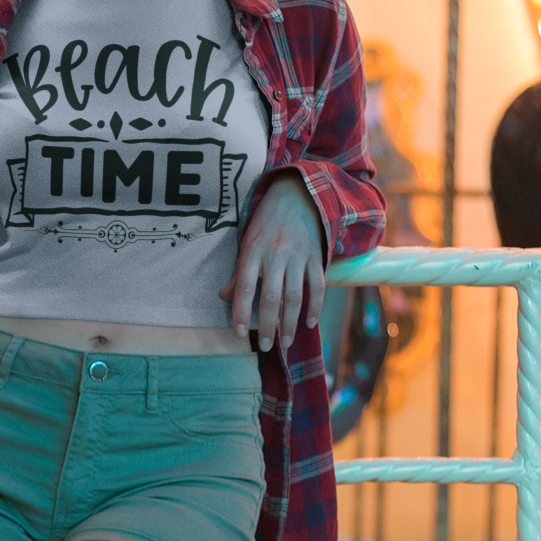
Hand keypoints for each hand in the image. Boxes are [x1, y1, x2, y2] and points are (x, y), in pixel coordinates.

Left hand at [219, 171, 325, 350]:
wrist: (297, 194)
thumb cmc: (267, 222)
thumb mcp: (247, 241)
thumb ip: (239, 271)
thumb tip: (224, 297)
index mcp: (253, 250)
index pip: (245, 287)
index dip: (240, 311)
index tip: (239, 332)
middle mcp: (275, 254)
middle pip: (271, 296)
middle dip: (267, 324)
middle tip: (265, 346)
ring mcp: (297, 256)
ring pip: (294, 296)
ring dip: (290, 322)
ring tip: (285, 342)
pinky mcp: (315, 256)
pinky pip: (317, 285)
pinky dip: (315, 306)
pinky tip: (309, 323)